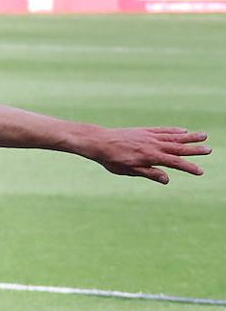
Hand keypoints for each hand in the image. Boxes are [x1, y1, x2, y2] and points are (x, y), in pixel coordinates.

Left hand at [89, 127, 210, 184]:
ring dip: (190, 137)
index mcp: (150, 157)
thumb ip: (148, 173)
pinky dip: (174, 131)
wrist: (101, 142)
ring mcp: (150, 136)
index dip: (188, 167)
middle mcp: (153, 145)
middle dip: (195, 150)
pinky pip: (163, 130)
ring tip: (204, 136)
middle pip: (178, 147)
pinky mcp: (145, 131)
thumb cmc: (112, 160)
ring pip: (174, 137)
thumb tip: (166, 179)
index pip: (174, 163)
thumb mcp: (128, 171)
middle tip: (209, 150)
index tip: (200, 172)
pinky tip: (183, 131)